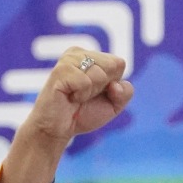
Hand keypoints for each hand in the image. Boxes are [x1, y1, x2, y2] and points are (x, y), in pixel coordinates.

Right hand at [1, 49, 132, 182]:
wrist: (57, 130)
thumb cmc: (83, 114)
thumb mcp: (113, 105)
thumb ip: (125, 93)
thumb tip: (115, 85)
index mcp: (91, 55)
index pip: (119, 63)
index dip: (112, 84)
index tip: (95, 93)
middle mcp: (78, 52)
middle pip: (112, 66)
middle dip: (103, 87)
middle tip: (84, 95)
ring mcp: (68, 59)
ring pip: (100, 74)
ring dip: (90, 92)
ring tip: (75, 96)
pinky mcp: (60, 70)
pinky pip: (86, 82)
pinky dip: (81, 95)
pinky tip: (69, 97)